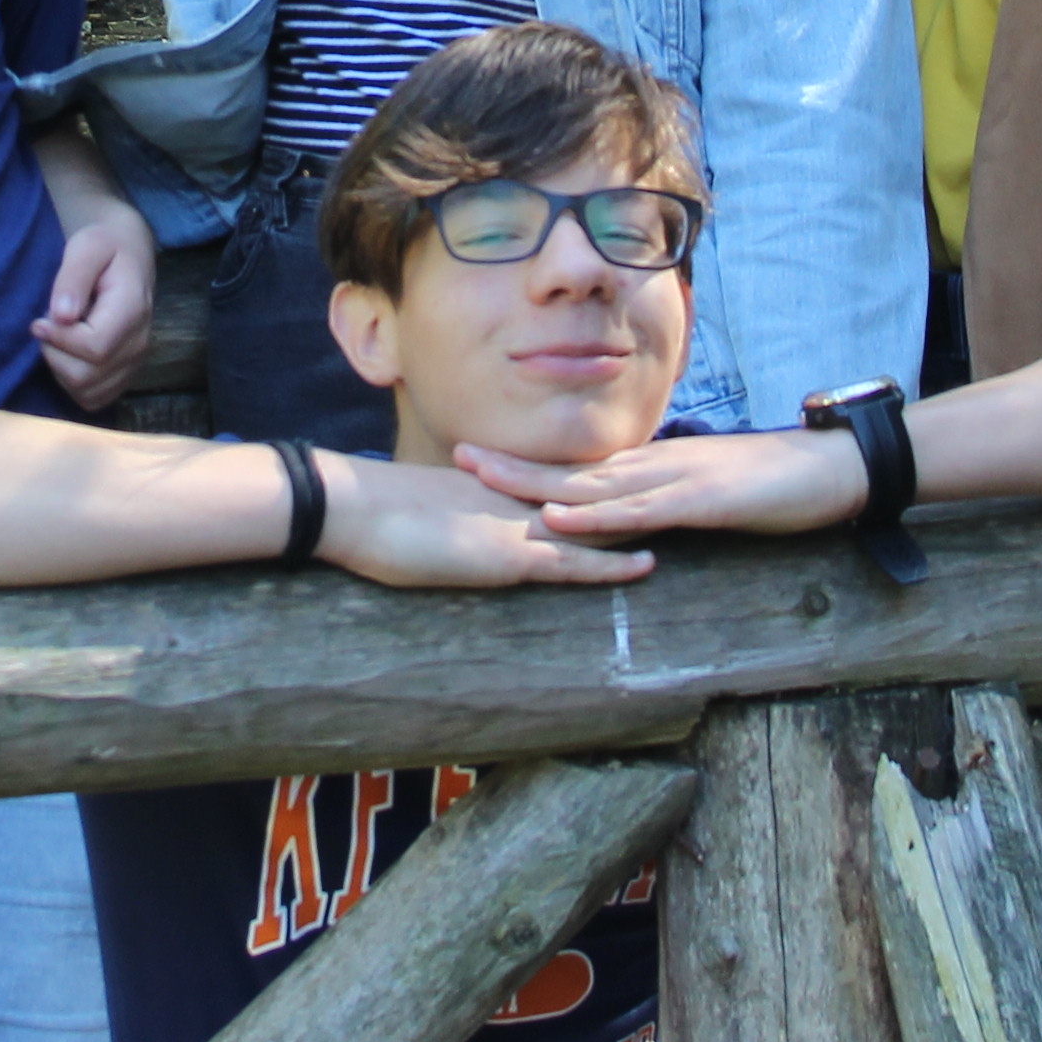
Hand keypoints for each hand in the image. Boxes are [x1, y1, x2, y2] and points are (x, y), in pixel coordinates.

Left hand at [33, 208, 157, 411]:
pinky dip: (73, 384)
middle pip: (87, 375)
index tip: (39, 320)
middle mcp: (140, 343)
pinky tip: (68, 355)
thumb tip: (61, 316)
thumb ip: (73, 278)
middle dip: (55, 354)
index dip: (59, 340)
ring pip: (87, 391)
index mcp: (133, 310)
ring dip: (61, 369)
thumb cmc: (105, 246)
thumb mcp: (87, 246)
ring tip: (59, 338)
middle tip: (47, 326)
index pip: (94, 347)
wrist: (129, 253)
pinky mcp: (125, 374)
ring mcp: (135, 362)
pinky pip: (93, 398)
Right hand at [315, 450, 656, 587]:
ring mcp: (515, 527)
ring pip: (595, 526)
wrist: (349, 507)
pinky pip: (569, 563)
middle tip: (692, 488)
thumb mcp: (427, 513)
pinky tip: (647, 565)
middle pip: (596, 495)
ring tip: (690, 522)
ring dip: (640, 524)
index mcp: (501, 490)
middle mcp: (518, 503)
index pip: (567, 483)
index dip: (610, 482)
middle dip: (643, 493)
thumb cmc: (374, 514)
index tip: (648, 475)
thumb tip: (460, 525)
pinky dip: (610, 564)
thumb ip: (455, 515)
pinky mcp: (506, 556)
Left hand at [457, 430, 865, 543]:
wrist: (835, 469)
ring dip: (539, 482)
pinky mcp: (701, 501)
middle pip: (574, 468)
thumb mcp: (714, 494)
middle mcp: (657, 466)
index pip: (584, 467)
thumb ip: (674, 502)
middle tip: (460, 454)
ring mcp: (677, 480)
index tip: (487, 460)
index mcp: (658, 467)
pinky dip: (596, 514)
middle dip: (516, 464)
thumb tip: (640, 518)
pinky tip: (561, 516)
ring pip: (595, 484)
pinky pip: (639, 509)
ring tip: (487, 477)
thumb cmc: (780, 485)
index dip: (534, 463)